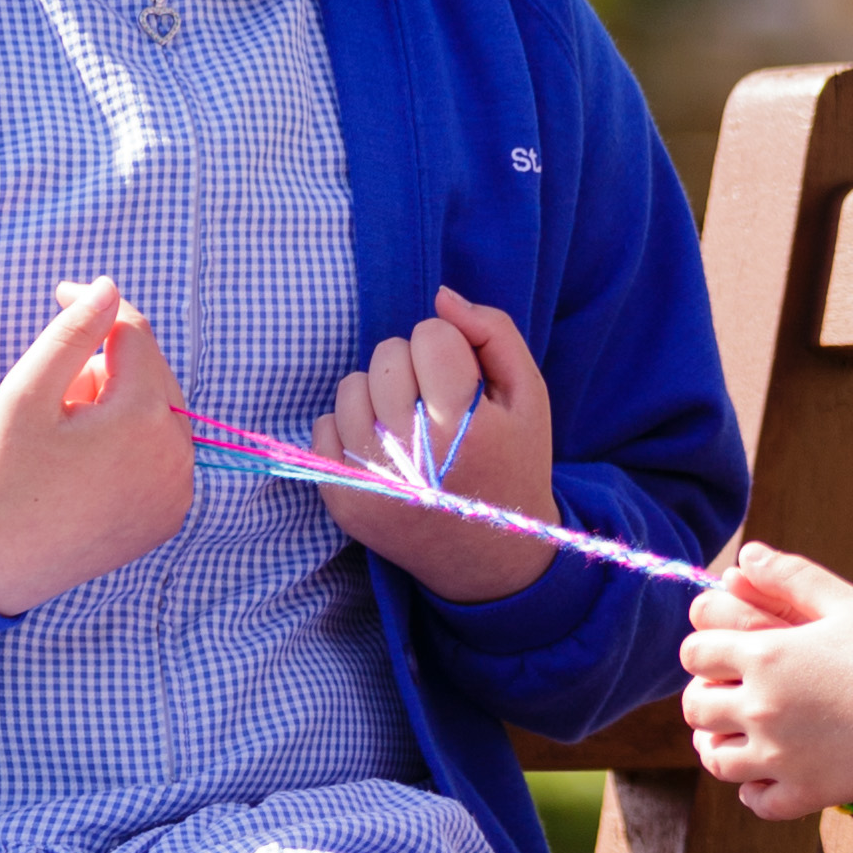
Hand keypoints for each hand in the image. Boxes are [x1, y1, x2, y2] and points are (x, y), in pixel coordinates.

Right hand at [0, 280, 196, 614]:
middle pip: (151, 372)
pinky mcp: (173, 513)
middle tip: (54, 400)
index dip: (94, 310)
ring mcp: (181, 490)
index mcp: (144, 419)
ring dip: (117, 406)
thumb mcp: (27, 393)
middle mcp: (177, 455)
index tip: (59, 294)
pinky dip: (130, 443)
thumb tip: (110, 287)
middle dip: (104, 369)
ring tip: (67, 438)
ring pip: (157, 411)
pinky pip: (161, 452)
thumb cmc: (5, 475)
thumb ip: (73, 332)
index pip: (133, 334)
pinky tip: (85, 468)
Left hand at [310, 287, 555, 604]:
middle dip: (413, 367)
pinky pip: (323, 425)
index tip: (464, 382)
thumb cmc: (514, 463)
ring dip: (379, 393)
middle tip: (438, 405)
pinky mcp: (342, 499)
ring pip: (350, 385)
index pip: (430, 334)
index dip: (449, 349)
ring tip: (410, 425)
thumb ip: (494, 332)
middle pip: (386, 354)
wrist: (489, 555)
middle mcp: (412, 455)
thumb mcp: (529, 395)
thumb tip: (440, 297)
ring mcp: (371, 480)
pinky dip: (352, 428)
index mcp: (466, 427)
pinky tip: (386, 450)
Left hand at [681, 544, 852, 820]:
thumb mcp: (848, 602)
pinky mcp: (805, 793)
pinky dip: (754, 788)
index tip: (725, 652)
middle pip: (695, 708)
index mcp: (766, 656)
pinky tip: (771, 771)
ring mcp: (779, 758)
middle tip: (732, 693)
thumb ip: (792, 576)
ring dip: (721, 743)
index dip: (706, 648)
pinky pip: (755, 800)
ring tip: (744, 733)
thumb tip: (747, 554)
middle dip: (706, 696)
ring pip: (716, 759)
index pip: (694, 653)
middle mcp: (761, 709)